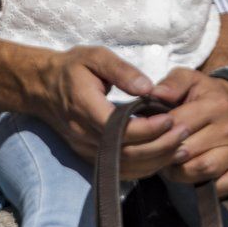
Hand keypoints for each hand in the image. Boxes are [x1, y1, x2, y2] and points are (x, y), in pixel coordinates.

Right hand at [31, 45, 189, 179]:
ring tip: (182, 146)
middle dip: (159, 146)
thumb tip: (148, 88)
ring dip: (155, 161)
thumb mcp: (95, 56)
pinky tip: (163, 156)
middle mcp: (84, 135)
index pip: (120, 129)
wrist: (42, 87)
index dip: (148, 128)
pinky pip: (119, 169)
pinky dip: (144, 167)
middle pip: (126, 153)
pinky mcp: (89, 156)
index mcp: (85, 109)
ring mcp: (85, 149)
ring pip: (124, 167)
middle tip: (185, 133)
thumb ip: (122, 71)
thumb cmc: (72, 68)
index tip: (171, 118)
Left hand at [152, 68, 227, 197]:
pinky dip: (207, 187)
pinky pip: (224, 186)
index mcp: (216, 105)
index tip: (150, 134)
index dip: (159, 133)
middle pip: (188, 151)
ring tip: (171, 163)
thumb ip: (171, 83)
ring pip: (202, 170)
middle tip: (157, 152)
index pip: (179, 126)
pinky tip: (195, 176)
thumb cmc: (203, 94)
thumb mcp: (187, 79)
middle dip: (166, 155)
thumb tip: (155, 93)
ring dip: (181, 172)